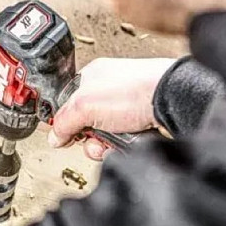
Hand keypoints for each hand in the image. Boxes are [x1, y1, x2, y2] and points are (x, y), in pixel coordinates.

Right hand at [49, 57, 174, 159]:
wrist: (172, 101)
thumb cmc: (134, 90)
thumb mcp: (85, 104)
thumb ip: (64, 120)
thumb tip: (53, 136)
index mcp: (92, 78)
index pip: (68, 103)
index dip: (64, 121)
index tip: (62, 134)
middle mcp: (109, 93)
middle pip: (85, 125)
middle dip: (87, 138)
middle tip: (93, 137)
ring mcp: (126, 110)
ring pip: (103, 138)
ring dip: (104, 146)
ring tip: (112, 142)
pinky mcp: (140, 125)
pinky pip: (121, 143)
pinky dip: (121, 147)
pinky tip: (126, 144)